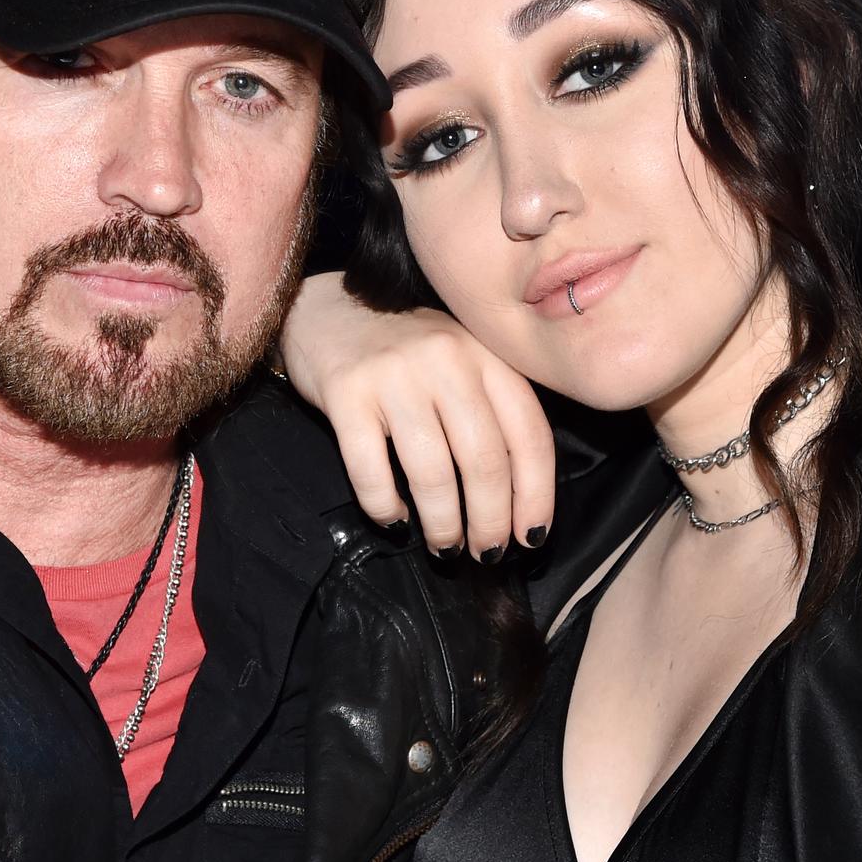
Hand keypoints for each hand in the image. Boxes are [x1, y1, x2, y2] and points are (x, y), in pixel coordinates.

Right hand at [278, 273, 554, 560]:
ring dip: (443, 525)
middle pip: (484, 460)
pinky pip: (371, 470)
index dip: (535, 496)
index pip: (528, 435)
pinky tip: (394, 520)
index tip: (530, 538)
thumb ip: (492, 409)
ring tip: (444, 547)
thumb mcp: (462, 361)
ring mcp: (394, 376)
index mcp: (486, 354)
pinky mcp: (346, 393)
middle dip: (490, 521)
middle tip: (486, 553)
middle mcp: (447, 359)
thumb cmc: (405, 351)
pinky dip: (385, 507)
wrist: (325, 308)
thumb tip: (518, 501)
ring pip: (432, 473)